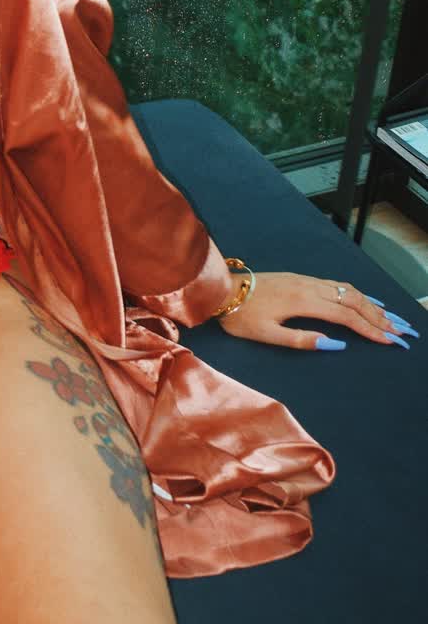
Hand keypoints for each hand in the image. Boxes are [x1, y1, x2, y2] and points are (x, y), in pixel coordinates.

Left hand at [214, 271, 419, 350]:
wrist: (221, 290)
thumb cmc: (240, 316)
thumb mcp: (267, 335)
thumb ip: (302, 340)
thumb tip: (337, 344)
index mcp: (304, 302)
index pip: (347, 317)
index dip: (371, 329)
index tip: (391, 341)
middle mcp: (310, 287)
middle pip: (354, 301)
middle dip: (380, 317)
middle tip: (402, 332)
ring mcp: (306, 280)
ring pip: (347, 290)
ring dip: (372, 304)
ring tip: (392, 318)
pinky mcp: (302, 278)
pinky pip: (337, 284)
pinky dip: (357, 293)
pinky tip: (366, 298)